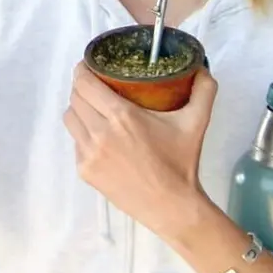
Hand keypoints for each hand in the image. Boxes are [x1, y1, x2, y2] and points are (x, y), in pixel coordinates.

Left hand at [62, 61, 219, 238]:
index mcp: (121, 116)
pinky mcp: (84, 170)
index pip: (85, 83)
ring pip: (70, 118)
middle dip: (82, 88)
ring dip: (79, 109)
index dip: (83, 70)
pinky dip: (83, 134)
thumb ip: (202, 91)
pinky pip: (75, 142)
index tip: (89, 66)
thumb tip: (201, 68)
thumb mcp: (195, 123)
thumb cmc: (181, 162)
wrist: (172, 206)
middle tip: (95, 86)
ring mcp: (88, 153)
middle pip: (75, 97)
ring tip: (94, 109)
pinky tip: (99, 136)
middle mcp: (99, 132)